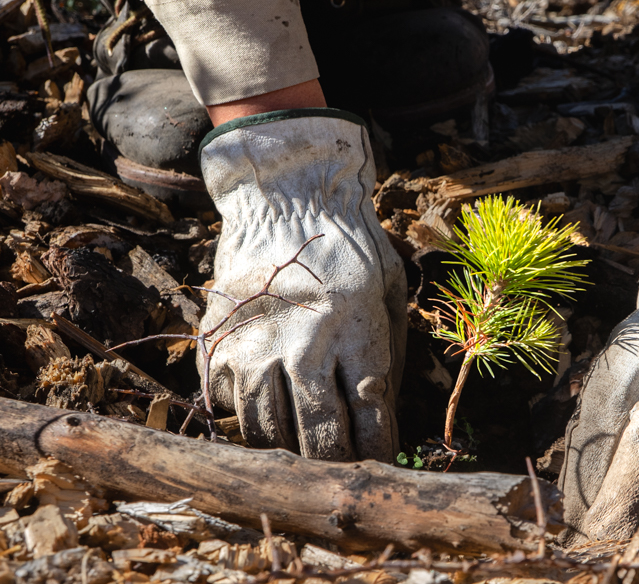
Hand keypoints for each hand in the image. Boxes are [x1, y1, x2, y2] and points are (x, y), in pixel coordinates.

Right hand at [197, 110, 406, 460]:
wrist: (286, 197)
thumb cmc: (349, 244)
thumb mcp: (390, 290)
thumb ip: (390, 352)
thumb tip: (384, 410)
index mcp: (356, 335)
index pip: (371, 422)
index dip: (377, 454)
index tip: (379, 463)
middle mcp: (303, 349)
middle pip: (318, 440)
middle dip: (333, 466)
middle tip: (338, 470)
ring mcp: (255, 349)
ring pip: (267, 433)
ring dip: (287, 449)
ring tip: (300, 446)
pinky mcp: (218, 343)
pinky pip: (226, 407)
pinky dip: (245, 419)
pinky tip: (264, 411)